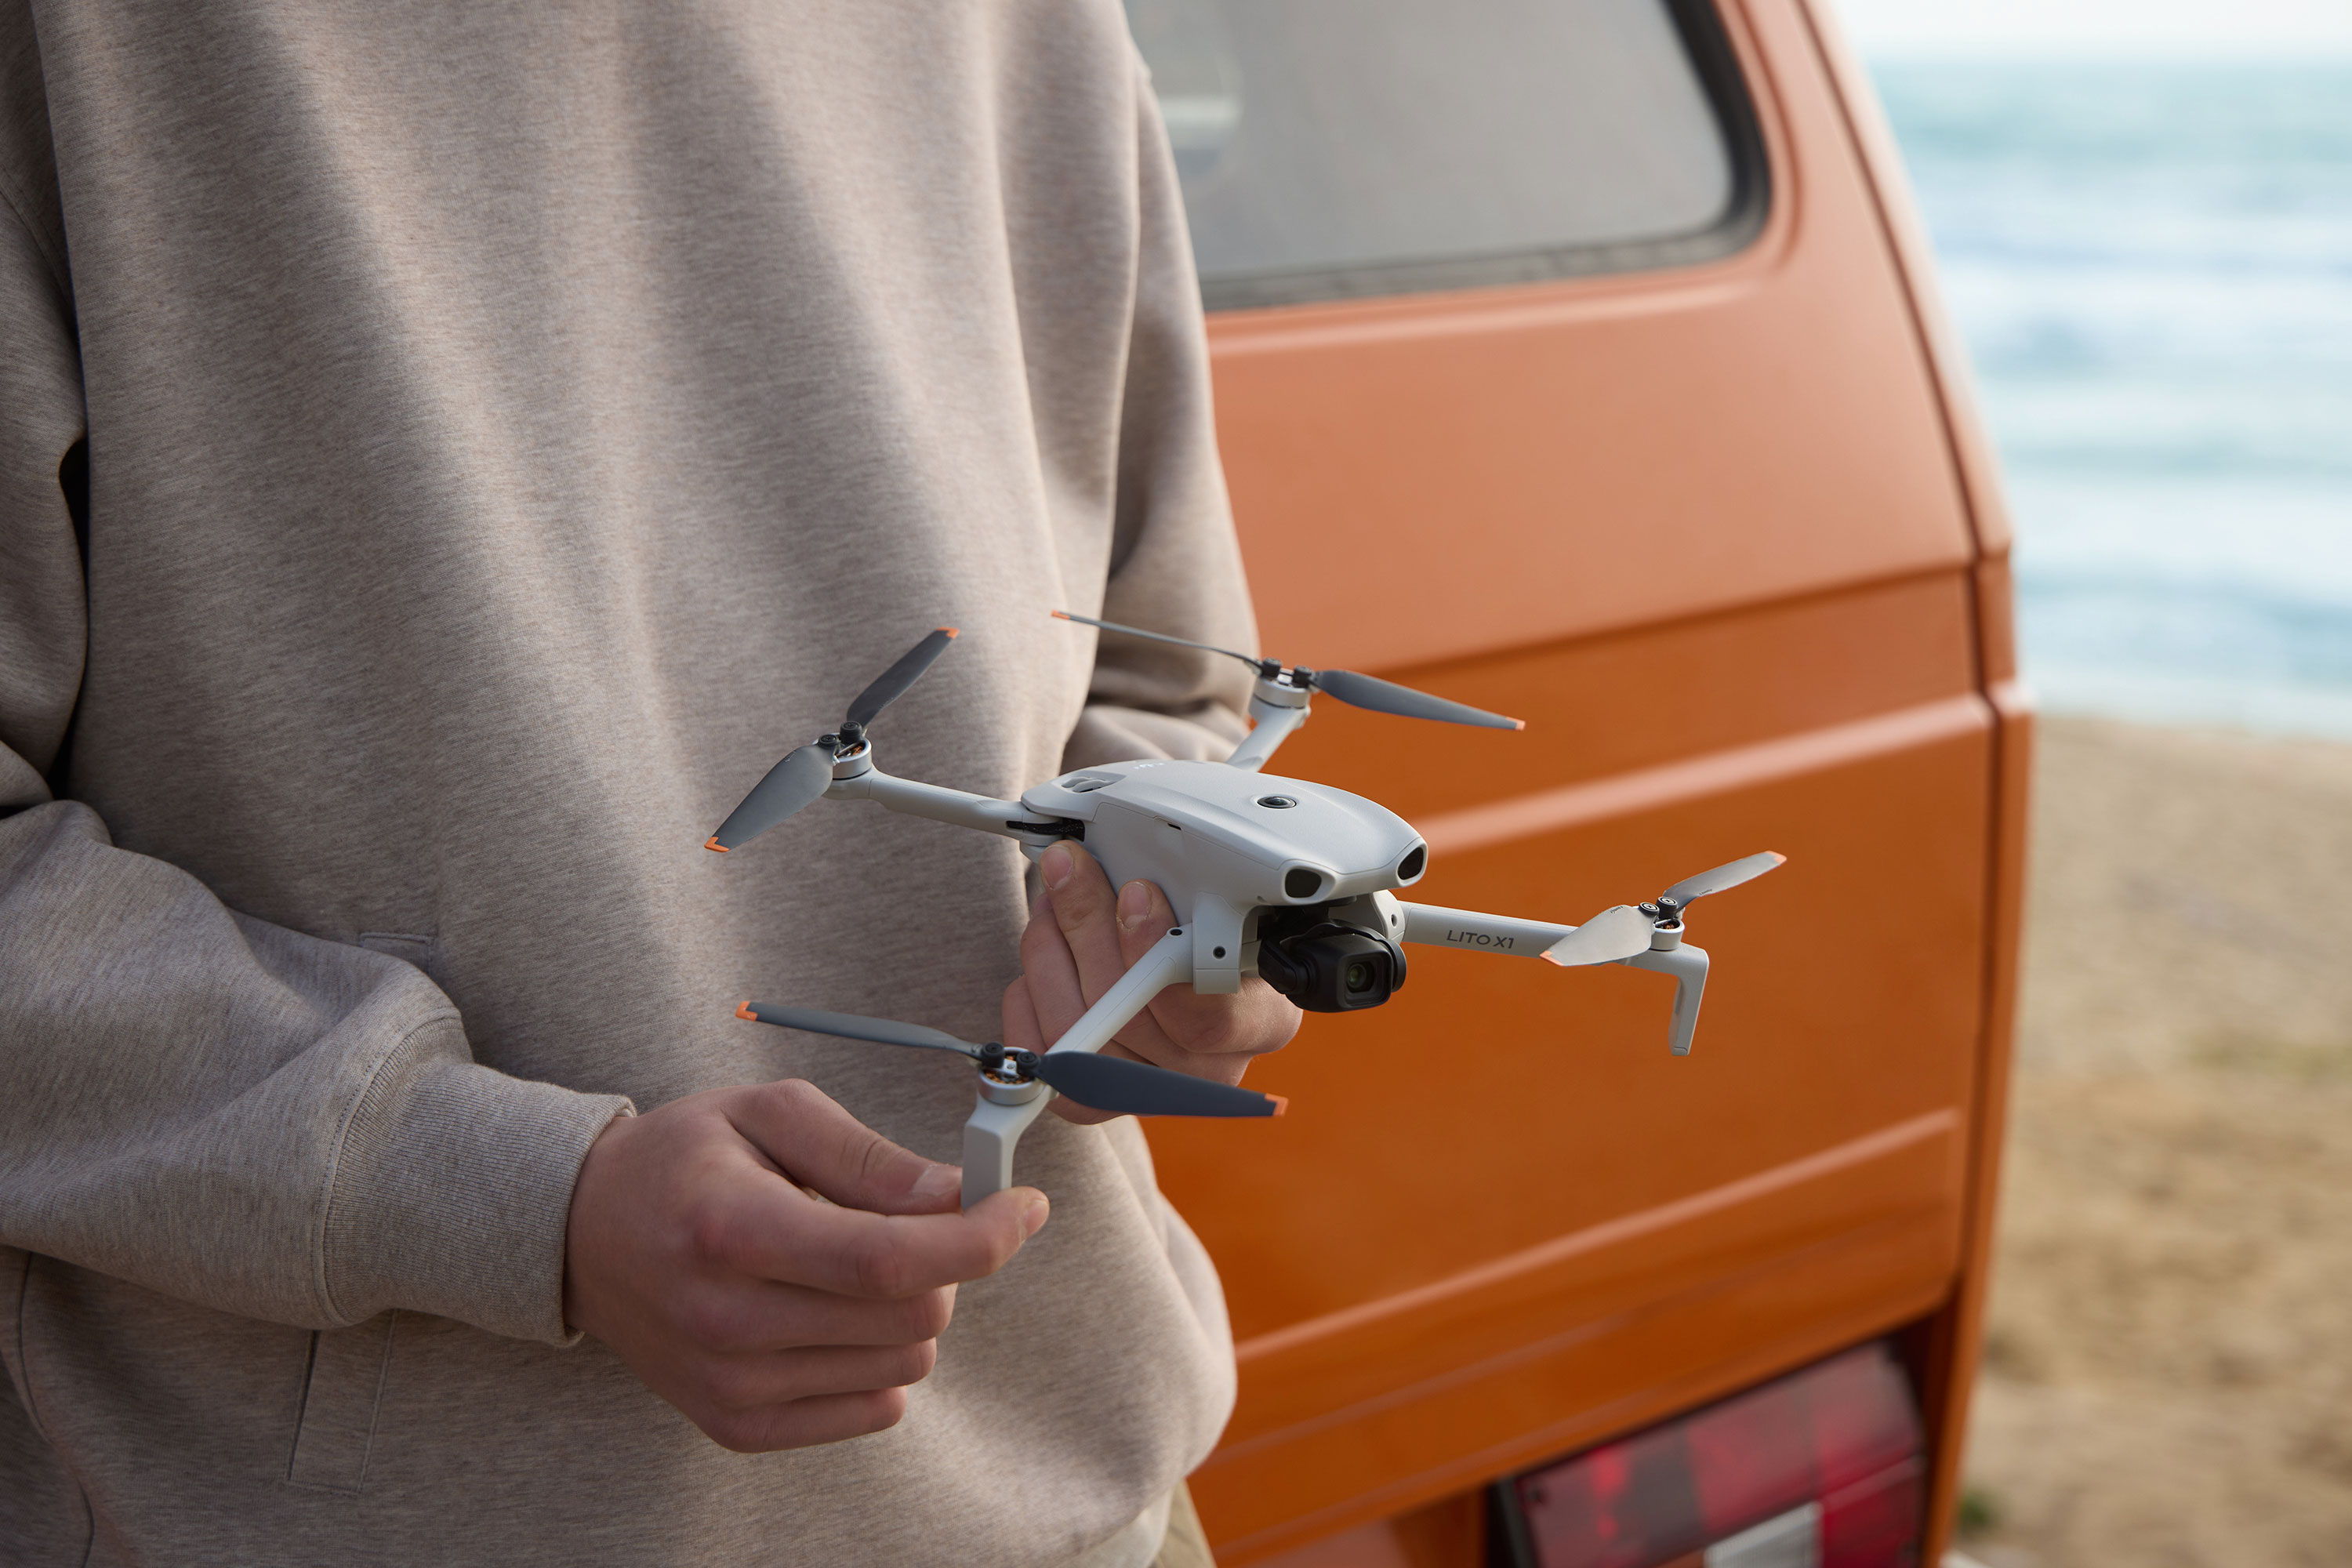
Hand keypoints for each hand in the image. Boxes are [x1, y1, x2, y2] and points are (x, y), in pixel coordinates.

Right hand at [563, 1080, 1046, 1451]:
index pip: (887, 1261)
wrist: (581, 1233)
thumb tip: (959, 1196)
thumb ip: (868, 1155)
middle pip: (913, 1316)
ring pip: (904, 1366)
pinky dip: (879, 1360)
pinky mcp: (735, 1425)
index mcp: (732, 1229)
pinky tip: (828, 1312)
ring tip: (843, 1263)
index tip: (1024, 1208)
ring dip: (908, 1310)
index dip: (979, 1239)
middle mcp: (727, 1320)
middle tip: (903, 1220)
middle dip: (942, 1261)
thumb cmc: (685, 1159)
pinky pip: (874, 1410)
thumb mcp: (770, 1113)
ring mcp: (729, 1385)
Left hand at [1007, 841, 1302, 1125]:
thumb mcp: (1223, 911)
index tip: (1135, 893)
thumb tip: (1132, 867)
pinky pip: (1043, 1056)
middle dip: (1088, 928)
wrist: (1183, 985)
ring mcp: (1151, 1091)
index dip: (1160, 952)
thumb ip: (1195, 898)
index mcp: (1260, 1024)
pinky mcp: (1094, 1100)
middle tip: (1070, 872)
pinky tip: (1042, 962)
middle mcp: (1209, 1072)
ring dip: (1049, 954)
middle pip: (1130, 1017)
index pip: (1212, 1013)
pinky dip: (1028, 999)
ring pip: (1077, 1034)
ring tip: (1052, 907)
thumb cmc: (1208, 939)